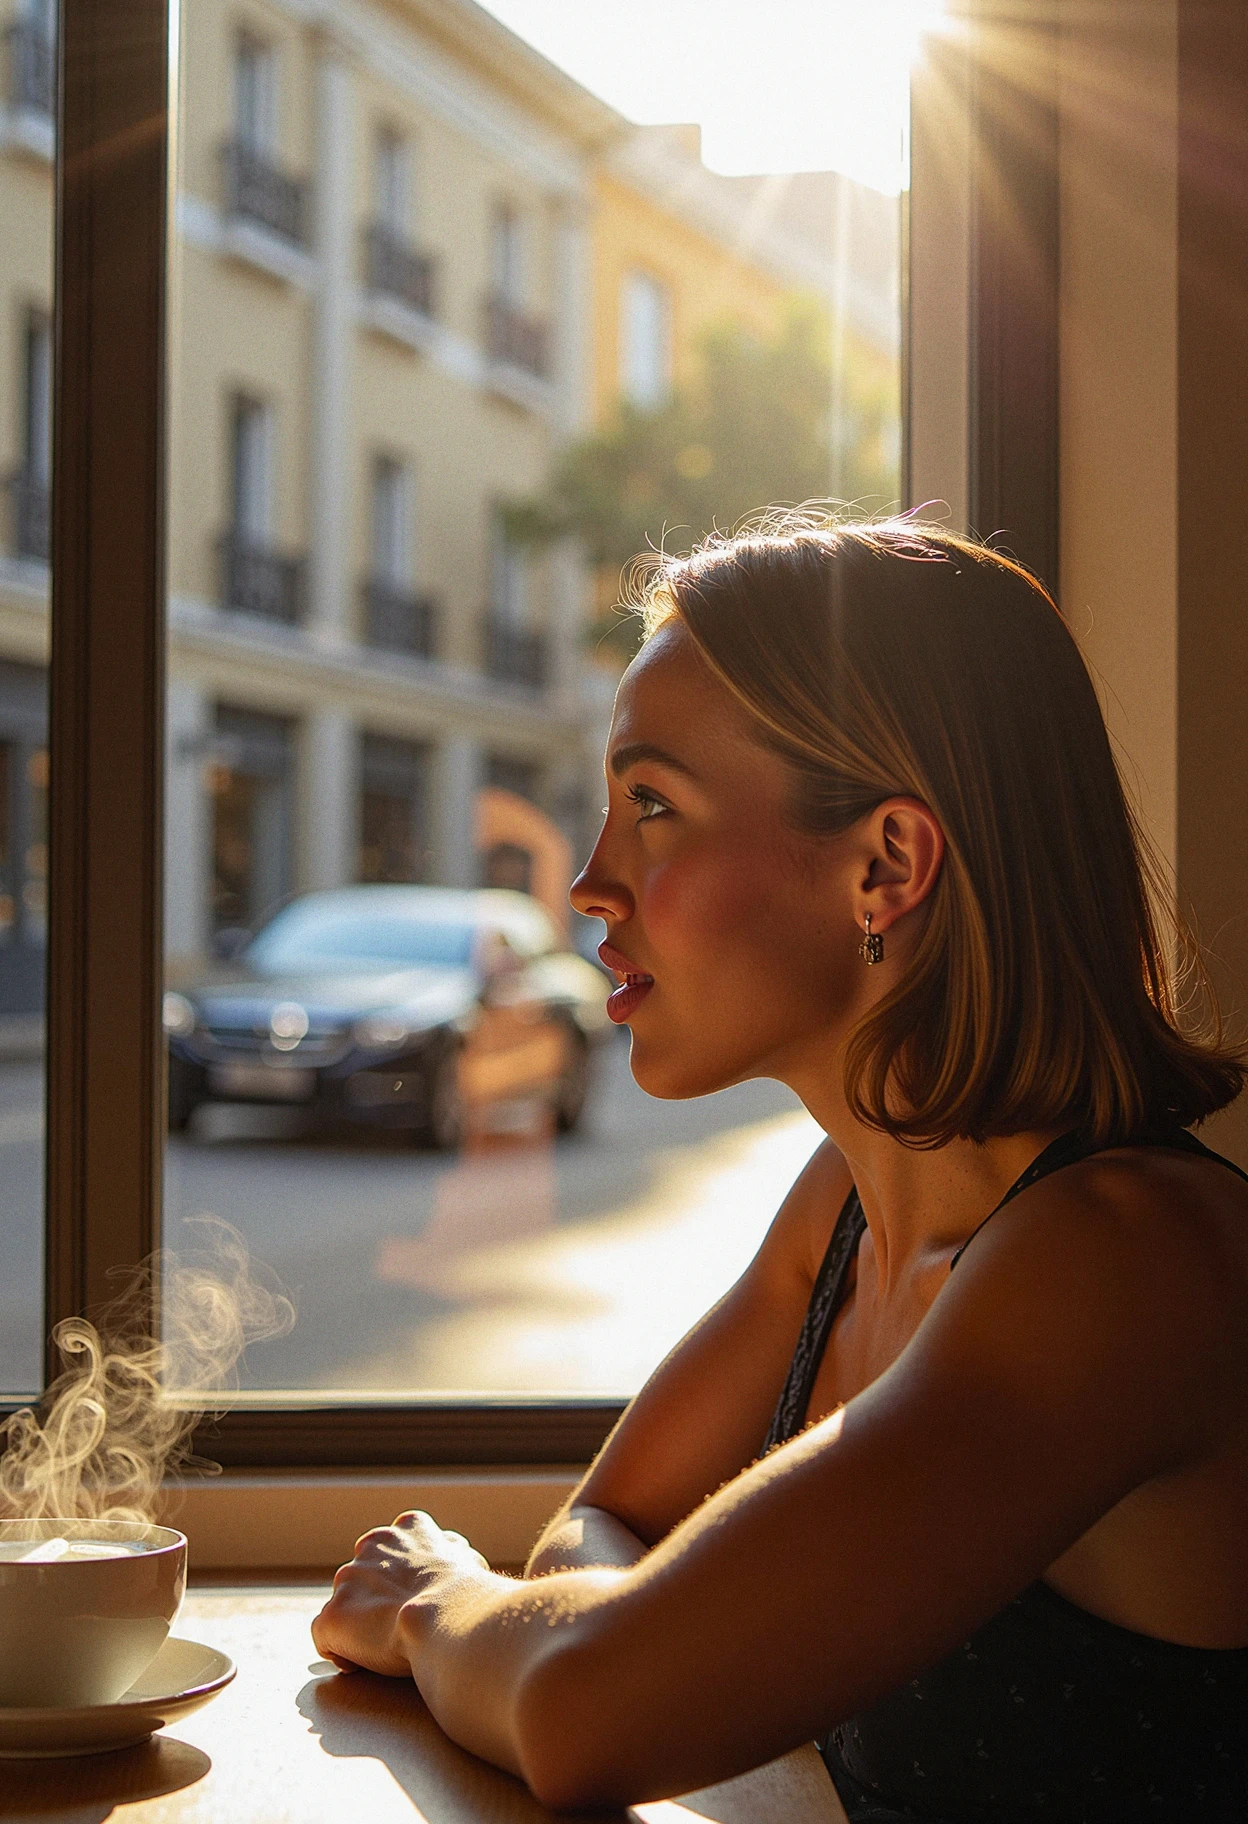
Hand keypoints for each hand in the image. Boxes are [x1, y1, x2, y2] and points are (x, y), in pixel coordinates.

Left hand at [311, 1510, 491, 1678]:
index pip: (395, 1546)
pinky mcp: (333, 1615)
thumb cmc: (466, 1594)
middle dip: (376, 1598)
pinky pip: (325, 1636)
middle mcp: (372, 1545)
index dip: (402, 1575)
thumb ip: (451, 1553)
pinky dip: (339, 1650)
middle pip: (365, 1574)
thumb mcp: (468, 1559)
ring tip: (382, 1647)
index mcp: (407, 1528)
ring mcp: (348, 1579)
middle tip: (398, 1625)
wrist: (448, 1617)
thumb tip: (451, 1553)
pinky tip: (360, 1664)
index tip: (412, 1598)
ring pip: (344, 1604)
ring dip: (358, 1623)